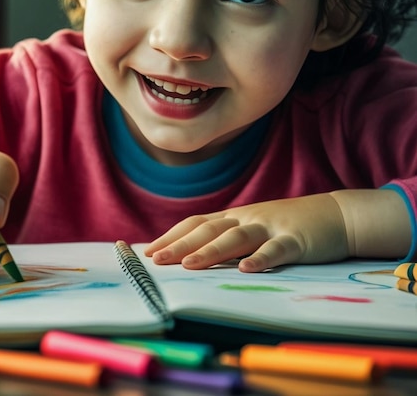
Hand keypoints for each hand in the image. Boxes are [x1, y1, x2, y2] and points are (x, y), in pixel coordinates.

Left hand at [145, 194, 349, 271]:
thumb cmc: (288, 226)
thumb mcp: (254, 229)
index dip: (171, 236)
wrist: (337, 216)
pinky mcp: (296, 240)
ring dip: (210, 251)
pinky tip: (247, 268)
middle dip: (179, 245)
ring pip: (236, 238)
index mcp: (235, 217)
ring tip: (188, 265)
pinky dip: (261, 258)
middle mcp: (247, 218)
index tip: (147, 251)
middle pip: (208, 229)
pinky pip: (277, 249)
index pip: (196, 223)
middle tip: (155, 260)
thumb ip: (228, 239)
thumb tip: (193, 257)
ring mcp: (270, 227)